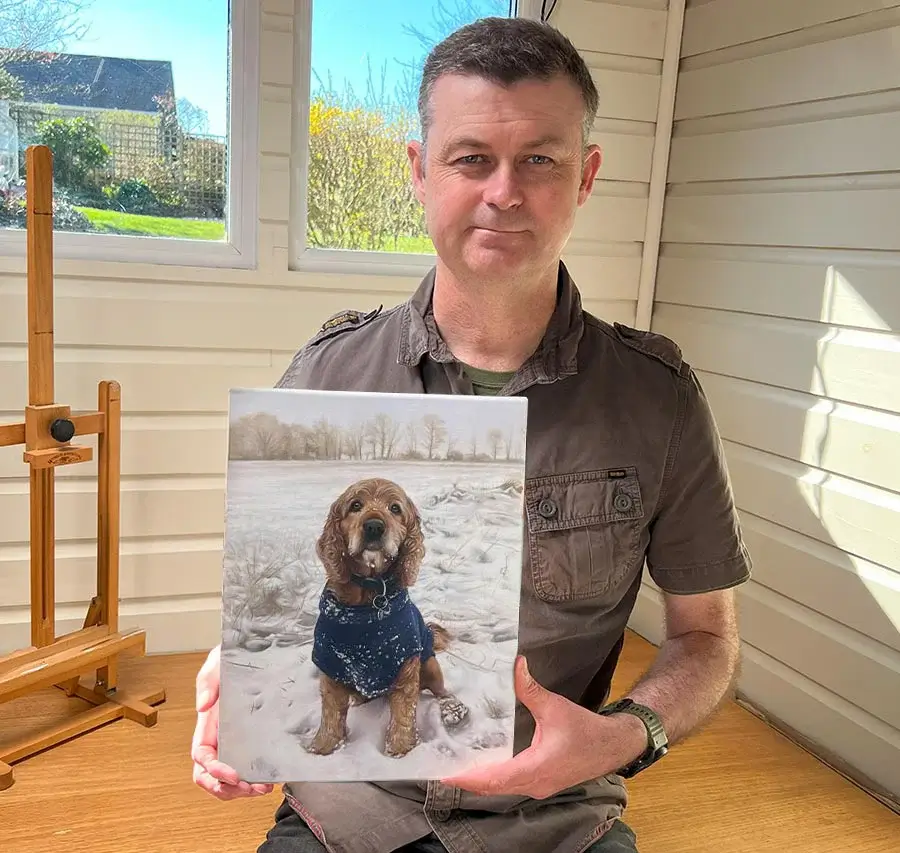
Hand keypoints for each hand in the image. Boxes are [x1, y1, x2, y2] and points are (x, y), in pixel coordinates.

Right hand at [191, 644, 273, 799]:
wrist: (256, 650)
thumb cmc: (233, 657)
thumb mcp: (218, 663)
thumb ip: (208, 681)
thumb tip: (202, 705)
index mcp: (208, 723)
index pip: (201, 756)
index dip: (212, 770)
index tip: (232, 773)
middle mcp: (219, 736)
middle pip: (210, 776)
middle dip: (226, 788)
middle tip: (250, 788)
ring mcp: (236, 741)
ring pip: (228, 779)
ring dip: (241, 791)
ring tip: (262, 789)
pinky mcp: (254, 741)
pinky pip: (248, 768)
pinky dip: (254, 781)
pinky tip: (269, 780)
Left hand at [441, 656, 646, 799]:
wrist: (613, 746)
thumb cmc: (586, 731)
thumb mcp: (555, 707)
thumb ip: (531, 689)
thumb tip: (516, 665)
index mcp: (535, 769)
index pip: (494, 779)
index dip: (468, 777)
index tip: (445, 774)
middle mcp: (534, 783)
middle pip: (492, 786)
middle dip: (466, 778)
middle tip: (440, 766)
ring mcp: (538, 786)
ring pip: (501, 787)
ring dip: (479, 778)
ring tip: (454, 764)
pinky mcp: (541, 782)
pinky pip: (511, 783)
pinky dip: (493, 776)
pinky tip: (481, 763)